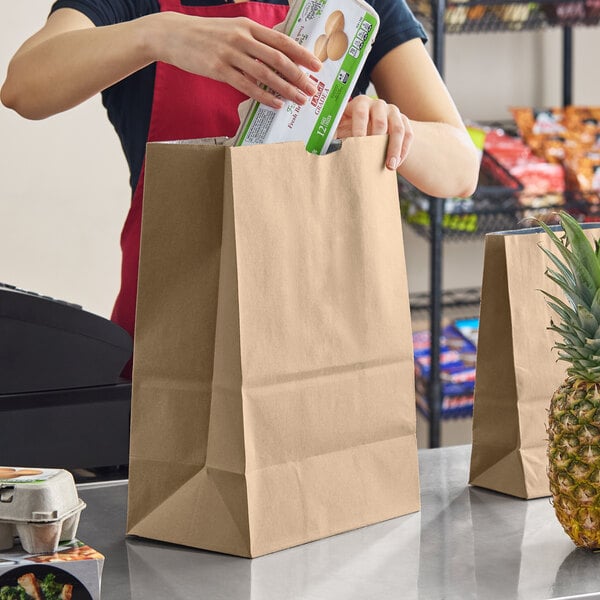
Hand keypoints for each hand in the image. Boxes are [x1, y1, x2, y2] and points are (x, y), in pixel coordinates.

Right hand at [158, 13, 321, 108]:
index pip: (282, 41)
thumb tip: (278, 56)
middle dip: (299, 76)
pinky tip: (276, 104)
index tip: (317, 66)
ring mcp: (230, 54)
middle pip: (278, 59)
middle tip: (312, 89)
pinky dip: (264, 97)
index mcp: (249, 26)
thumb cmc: (206, 34)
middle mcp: (242, 38)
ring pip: (265, 75)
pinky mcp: (219, 70)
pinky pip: (247, 86)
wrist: (174, 34)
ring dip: (286, 89)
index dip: (302, 55)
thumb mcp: (233, 29)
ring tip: (299, 100)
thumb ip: (255, 40)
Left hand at [335, 95, 412, 170]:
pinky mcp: (405, 121)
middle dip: (378, 141)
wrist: (370, 127)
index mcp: (360, 103)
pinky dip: (404, 151)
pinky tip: (397, 163)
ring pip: (398, 129)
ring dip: (394, 149)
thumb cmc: (350, 130)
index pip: (360, 113)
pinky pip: (409, 135)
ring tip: (390, 166)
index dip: (359, 128)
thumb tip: (322, 147)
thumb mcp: (340, 129)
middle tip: (373, 159)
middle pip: (380, 121)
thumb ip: (332, 135)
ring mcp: (394, 112)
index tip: (357, 144)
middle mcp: (378, 105)